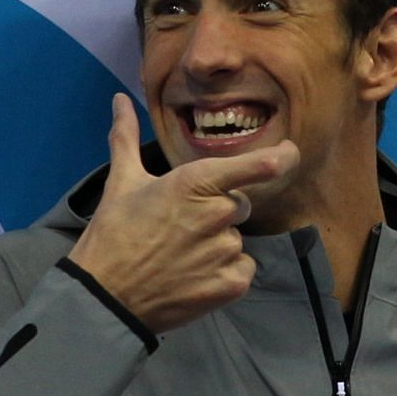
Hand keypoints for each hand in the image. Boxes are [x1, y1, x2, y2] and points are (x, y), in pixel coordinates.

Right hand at [66, 94, 297, 334]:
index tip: (291, 153)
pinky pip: (242, 269)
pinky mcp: (231, 285)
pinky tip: (193, 276)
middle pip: (239, 205)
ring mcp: (225, 251)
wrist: (105, 295)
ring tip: (181, 256)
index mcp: (194, 183)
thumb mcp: (121, 182)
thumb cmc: (113, 234)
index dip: (282, 157)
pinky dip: (224, 274)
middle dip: (217, 212)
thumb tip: (119, 99)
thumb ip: (127, 137)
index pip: (258, 166)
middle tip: (180, 227)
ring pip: (236, 240)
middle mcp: (217, 215)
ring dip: (217, 245)